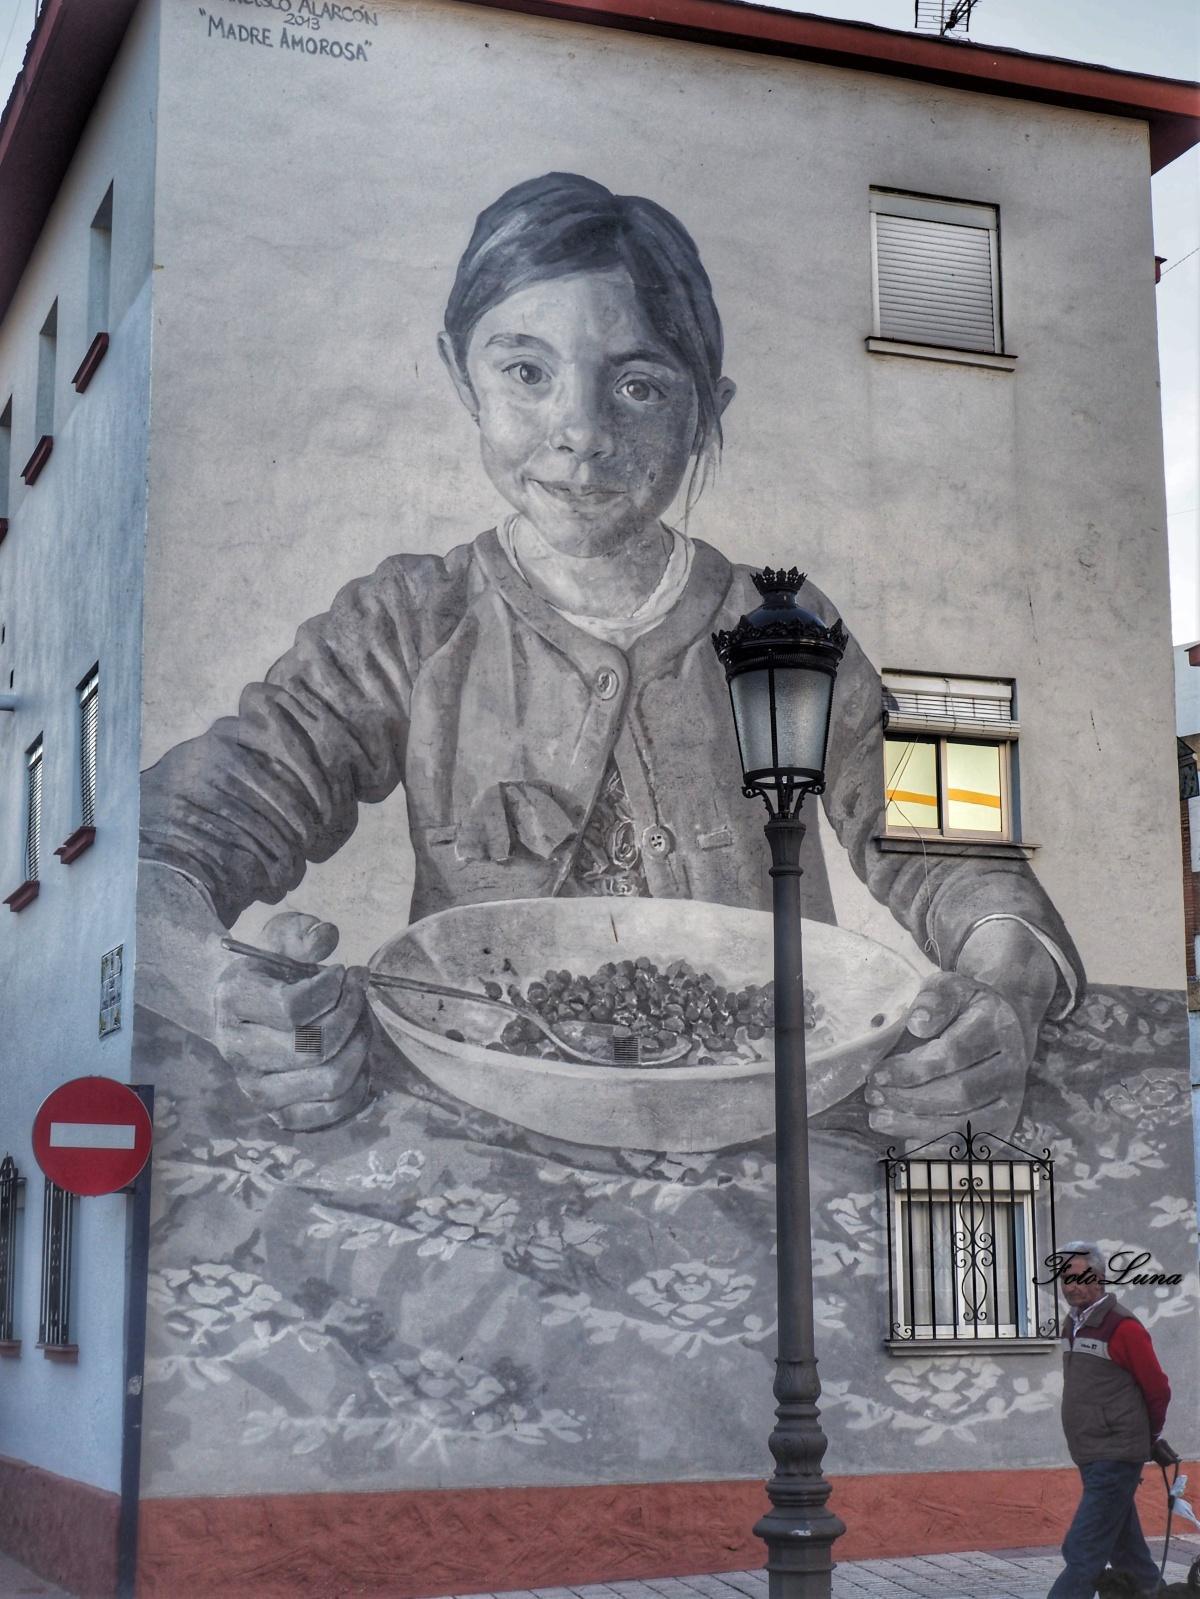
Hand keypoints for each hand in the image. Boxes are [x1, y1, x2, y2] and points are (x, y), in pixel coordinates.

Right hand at [214, 912, 373, 1131]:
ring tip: (360, 1022)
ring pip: (329, 1081)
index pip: (292, 1008)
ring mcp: (257, 1089)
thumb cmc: (268, 971)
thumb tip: (325, 937)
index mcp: (234, 1002)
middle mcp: (238, 1051)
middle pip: (315, 1048)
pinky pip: (331, 1112)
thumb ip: (301, 932)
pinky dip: (358, 1084)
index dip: (331, 989)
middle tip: (359, 994)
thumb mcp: (279, 939)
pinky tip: (356, 1054)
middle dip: (352, 1015)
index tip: (343, 972)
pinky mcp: (279, 1114)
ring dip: (359, 1047)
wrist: (241, 1009)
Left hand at [865, 921, 1058, 1142]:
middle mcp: (1011, 1065)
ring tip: (879, 1119)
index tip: (877, 1074)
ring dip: (917, 1126)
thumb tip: (917, 1025)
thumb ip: (934, 1000)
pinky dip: (940, 1149)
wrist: (1004, 1025)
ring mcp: (1011, 1097)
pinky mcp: (1006, 1121)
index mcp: (996, 1026)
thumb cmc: (965, 1007)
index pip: (953, 1054)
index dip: (912, 1069)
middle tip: (873, 1097)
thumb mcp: (949, 988)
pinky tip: (908, 1145)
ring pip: (965, 1122)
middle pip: (959, 1093)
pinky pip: (973, 1143)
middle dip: (909, 1099)